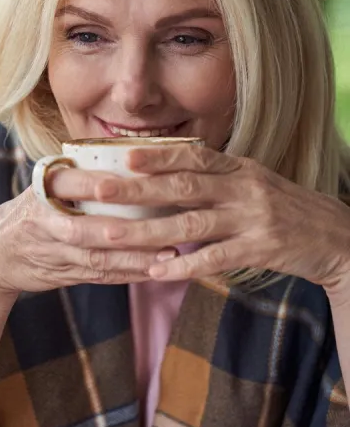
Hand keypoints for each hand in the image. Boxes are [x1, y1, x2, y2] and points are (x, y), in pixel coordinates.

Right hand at [0, 168, 176, 297]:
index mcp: (39, 190)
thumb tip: (132, 157)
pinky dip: (126, 275)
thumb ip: (74, 176)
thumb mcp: (40, 187)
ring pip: (93, 257)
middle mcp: (41, 221)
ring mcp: (50, 251)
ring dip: (132, 258)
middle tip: (159, 226)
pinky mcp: (59, 273)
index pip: (67, 183)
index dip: (95, 183)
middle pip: (81, 228)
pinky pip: (97, 276)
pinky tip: (154, 271)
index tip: (131, 180)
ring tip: (168, 253)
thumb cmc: (29, 213)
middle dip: (120, 230)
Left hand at [89, 144, 349, 288]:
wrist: (337, 237)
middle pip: (183, 187)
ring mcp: (253, 219)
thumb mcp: (250, 182)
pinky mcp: (261, 249)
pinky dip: (183, 265)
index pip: (193, 157)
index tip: (124, 155)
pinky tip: (155, 271)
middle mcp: (244, 188)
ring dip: (148, 230)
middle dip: (138, 189)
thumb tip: (161, 172)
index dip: (159, 155)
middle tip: (100, 190)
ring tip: (112, 235)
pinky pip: (215, 258)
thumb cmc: (281, 208)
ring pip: (192, 224)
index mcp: (238, 169)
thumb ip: (212, 178)